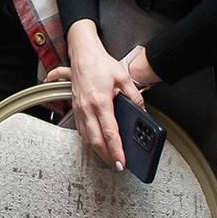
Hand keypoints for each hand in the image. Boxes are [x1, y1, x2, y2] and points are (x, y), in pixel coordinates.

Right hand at [47, 19, 141, 170]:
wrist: (82, 53)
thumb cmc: (100, 63)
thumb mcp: (123, 77)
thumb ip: (134, 96)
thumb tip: (141, 110)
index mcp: (100, 101)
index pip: (110, 133)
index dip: (116, 150)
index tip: (121, 161)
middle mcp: (87, 107)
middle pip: (96, 141)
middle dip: (106, 156)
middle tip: (116, 164)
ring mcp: (79, 108)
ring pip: (87, 138)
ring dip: (97, 149)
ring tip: (108, 156)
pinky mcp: (75, 107)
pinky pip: (81, 129)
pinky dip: (89, 139)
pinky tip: (96, 141)